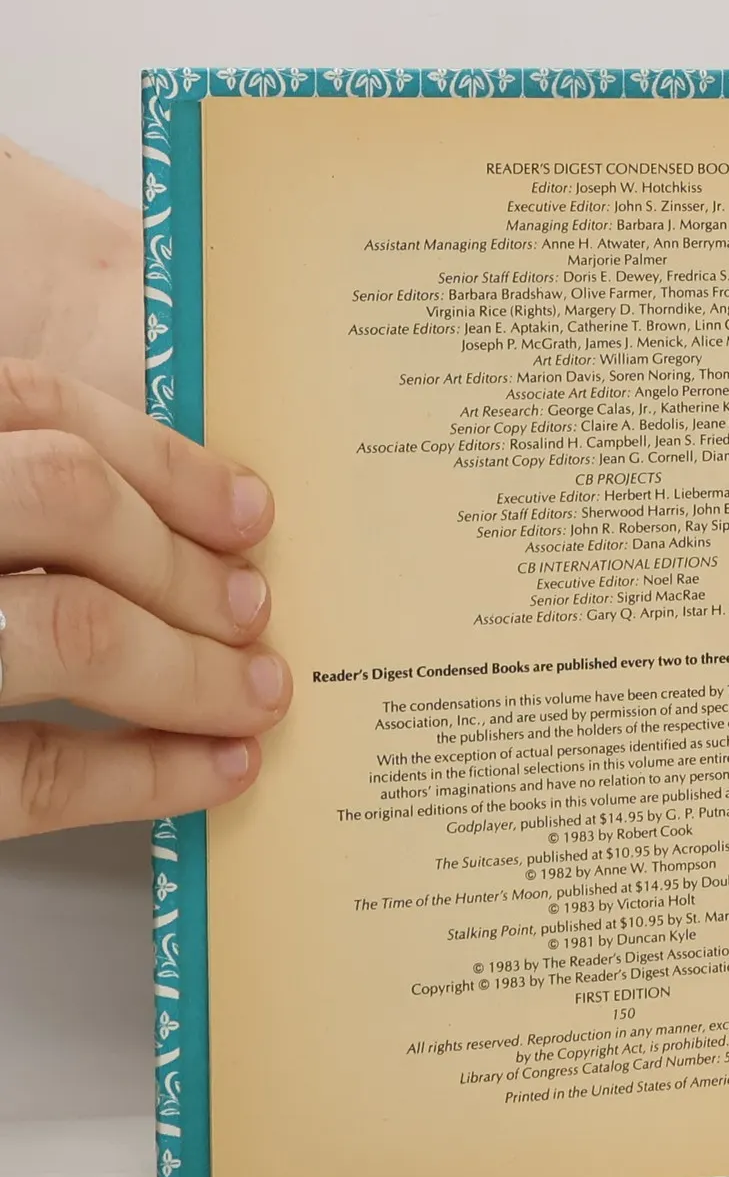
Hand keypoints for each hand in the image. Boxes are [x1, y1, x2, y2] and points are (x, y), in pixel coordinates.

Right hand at [0, 361, 288, 836]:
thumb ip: (7, 482)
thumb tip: (160, 507)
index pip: (30, 402)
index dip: (160, 458)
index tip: (247, 509)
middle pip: (67, 500)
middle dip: (184, 562)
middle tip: (255, 608)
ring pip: (71, 629)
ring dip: (192, 667)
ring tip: (255, 692)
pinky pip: (38, 770)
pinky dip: (149, 774)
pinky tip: (216, 772)